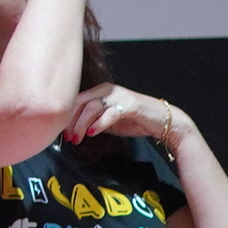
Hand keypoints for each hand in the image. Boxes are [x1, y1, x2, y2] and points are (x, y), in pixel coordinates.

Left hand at [63, 83, 183, 146]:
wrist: (164, 121)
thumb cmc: (137, 121)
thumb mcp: (110, 121)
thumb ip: (95, 121)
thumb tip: (75, 130)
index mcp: (102, 91)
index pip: (78, 100)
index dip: (67, 116)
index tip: (63, 131)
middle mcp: (109, 90)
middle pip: (82, 102)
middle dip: (72, 121)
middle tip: (68, 137)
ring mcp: (120, 96)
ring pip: (92, 107)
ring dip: (82, 124)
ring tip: (78, 138)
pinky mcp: (131, 105)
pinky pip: (110, 113)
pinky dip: (99, 124)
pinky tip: (92, 133)